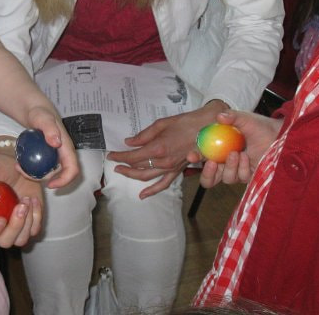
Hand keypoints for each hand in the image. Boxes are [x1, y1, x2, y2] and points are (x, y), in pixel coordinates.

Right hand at [0, 152, 42, 247]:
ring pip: (21, 240)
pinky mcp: (31, 221)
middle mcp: (0, 226)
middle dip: (15, 227)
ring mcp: (17, 225)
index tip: (1, 219)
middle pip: (5, 242)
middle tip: (20, 206)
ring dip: (27, 222)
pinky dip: (37, 216)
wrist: (16, 164)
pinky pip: (35, 229)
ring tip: (26, 199)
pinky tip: (33, 198)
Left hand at [24, 106, 79, 189]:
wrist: (35, 111)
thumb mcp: (43, 118)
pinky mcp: (45, 157)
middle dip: (42, 179)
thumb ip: (49, 128)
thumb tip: (57, 143)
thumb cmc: (40, 112)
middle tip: (24, 172)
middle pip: (58, 175)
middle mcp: (62, 154)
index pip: (73, 168)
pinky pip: (40, 168)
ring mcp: (54, 156)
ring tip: (18, 167)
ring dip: (33, 175)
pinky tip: (18, 163)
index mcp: (66, 147)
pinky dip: (30, 170)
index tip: (50, 185)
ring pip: (47, 173)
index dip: (65, 180)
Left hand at [107, 100, 225, 198]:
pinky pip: (164, 184)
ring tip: (121, 172)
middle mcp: (163, 161)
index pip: (132, 156)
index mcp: (157, 148)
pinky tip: (143, 195)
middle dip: (124, 165)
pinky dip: (152, 191)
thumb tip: (129, 142)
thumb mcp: (161, 123)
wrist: (206, 128)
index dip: (120, 156)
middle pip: (138, 167)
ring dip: (132, 176)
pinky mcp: (178, 171)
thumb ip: (143, 135)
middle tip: (114, 162)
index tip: (111, 154)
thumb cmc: (185, 122)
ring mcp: (171, 168)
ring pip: (147, 177)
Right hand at [186, 111, 281, 187]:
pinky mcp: (249, 176)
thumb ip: (232, 116)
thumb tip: (219, 117)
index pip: (203, 157)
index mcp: (219, 149)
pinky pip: (240, 178)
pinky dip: (242, 167)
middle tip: (211, 163)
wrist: (279, 135)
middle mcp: (226, 163)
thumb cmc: (260, 126)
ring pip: (225, 178)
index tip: (192, 155)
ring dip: (229, 167)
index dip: (195, 158)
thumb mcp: (244, 118)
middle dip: (207, 174)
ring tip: (236, 153)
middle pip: (209, 179)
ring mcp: (237, 171)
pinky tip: (246, 157)